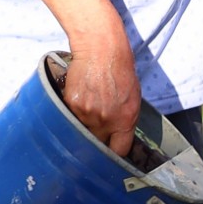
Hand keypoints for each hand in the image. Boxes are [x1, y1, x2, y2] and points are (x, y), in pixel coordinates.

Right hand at [62, 20, 141, 155]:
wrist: (101, 49)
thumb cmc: (120, 69)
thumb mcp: (132, 98)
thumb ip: (124, 120)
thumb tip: (118, 136)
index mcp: (125, 120)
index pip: (118, 151)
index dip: (113, 154)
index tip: (109, 154)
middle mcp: (106, 120)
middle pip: (97, 144)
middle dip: (96, 140)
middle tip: (95, 131)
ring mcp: (87, 113)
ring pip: (81, 131)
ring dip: (82, 124)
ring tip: (88, 107)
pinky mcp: (71, 104)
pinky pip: (70, 117)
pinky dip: (73, 111)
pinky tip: (80, 97)